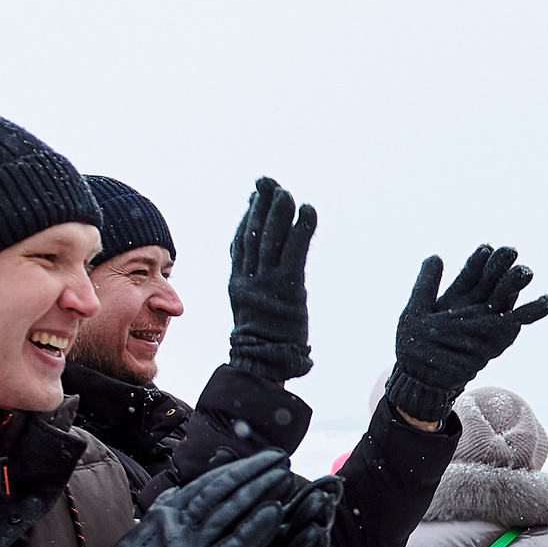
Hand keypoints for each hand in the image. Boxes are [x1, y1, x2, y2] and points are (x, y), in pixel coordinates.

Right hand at [42, 450, 338, 546]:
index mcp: (163, 515)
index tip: (255, 460)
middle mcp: (177, 524)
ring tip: (284, 474)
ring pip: (231, 509)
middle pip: (222, 489)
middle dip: (253, 470)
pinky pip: (235, 546)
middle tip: (280, 457)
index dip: (233, 470)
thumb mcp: (137, 537)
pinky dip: (256, 527)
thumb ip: (159, 515)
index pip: (204, 484)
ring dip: (261, 489)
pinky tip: (276, 513)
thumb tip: (172, 494)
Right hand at [225, 178, 316, 380]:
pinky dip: (302, 229)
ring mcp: (267, 283)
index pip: (240, 243)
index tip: (254, 198)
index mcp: (238, 283)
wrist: (264, 363)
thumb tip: (259, 268)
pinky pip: (295, 251)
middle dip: (261, 205)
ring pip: (271, 238)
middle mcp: (249, 279)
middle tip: (269, 183)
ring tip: (287, 193)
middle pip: (253, 233)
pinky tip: (309, 211)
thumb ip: (253, 286)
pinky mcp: (287, 288)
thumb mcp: (252, 309)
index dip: (246, 217)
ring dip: (280, 212)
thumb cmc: (263, 341)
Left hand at [385, 245, 547, 422]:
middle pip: (493, 279)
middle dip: (502, 265)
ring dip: (516, 283)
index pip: (473, 270)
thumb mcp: (417, 309)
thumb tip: (436, 256)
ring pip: (506, 296)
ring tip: (524, 271)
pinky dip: (534, 312)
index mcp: (458, 295)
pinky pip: (518, 322)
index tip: (486, 248)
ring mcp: (488, 321)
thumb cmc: (415, 345)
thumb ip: (426, 284)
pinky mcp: (498, 338)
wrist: (419, 376)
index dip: (480, 259)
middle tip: (509, 251)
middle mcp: (477, 306)